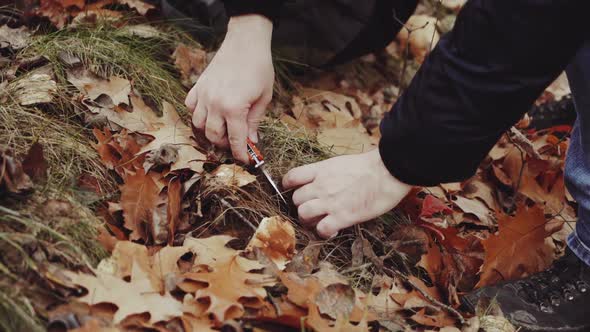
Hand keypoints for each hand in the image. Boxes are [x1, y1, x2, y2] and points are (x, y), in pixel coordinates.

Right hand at [186, 15, 273, 162]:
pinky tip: (209, 113)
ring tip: (222, 130)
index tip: (245, 161)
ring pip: (198, 124)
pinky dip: (197, 114)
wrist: (245, 42)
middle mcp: (214, 104)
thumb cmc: (259, 68)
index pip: (235, 140)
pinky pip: (190, 106)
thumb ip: (254, 121)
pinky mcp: (198, 86)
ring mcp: (203, 94)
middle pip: (213, 136)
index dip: (240, 154)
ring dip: (210, 132)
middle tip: (235, 144)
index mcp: (233, 108)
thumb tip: (251, 140)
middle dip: (225, 144)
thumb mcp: (263, 98)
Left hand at [282, 149, 412, 237]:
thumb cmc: (371, 166)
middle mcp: (321, 186)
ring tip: (319, 222)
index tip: (292, 191)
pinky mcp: (342, 217)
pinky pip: (322, 230)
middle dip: (301, 206)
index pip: (292, 177)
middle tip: (312, 210)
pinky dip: (324, 233)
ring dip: (309, 221)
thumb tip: (325, 181)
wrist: (387, 172)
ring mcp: (330, 202)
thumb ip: (328, 173)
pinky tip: (332, 230)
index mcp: (321, 170)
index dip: (289, 186)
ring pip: (303, 215)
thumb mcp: (342, 163)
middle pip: (296, 200)